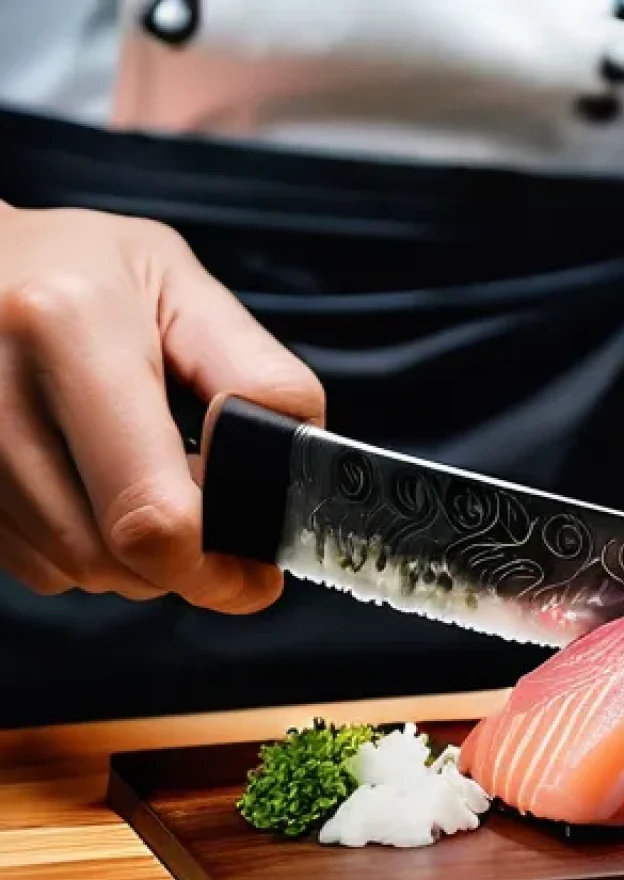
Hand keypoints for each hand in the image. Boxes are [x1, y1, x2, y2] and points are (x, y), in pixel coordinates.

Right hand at [0, 202, 323, 611]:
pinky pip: (36, 564)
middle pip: (111, 557)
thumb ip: (254, 376)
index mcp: (69, 329)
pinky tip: (102, 492)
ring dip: (137, 561)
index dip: (214, 564)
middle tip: (219, 534)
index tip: (256, 570)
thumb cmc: (86, 269)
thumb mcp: (187, 291)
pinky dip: (89, 550)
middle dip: (184, 566)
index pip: (151, 510)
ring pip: (74, 569)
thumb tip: (291, 466)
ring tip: (158, 492)